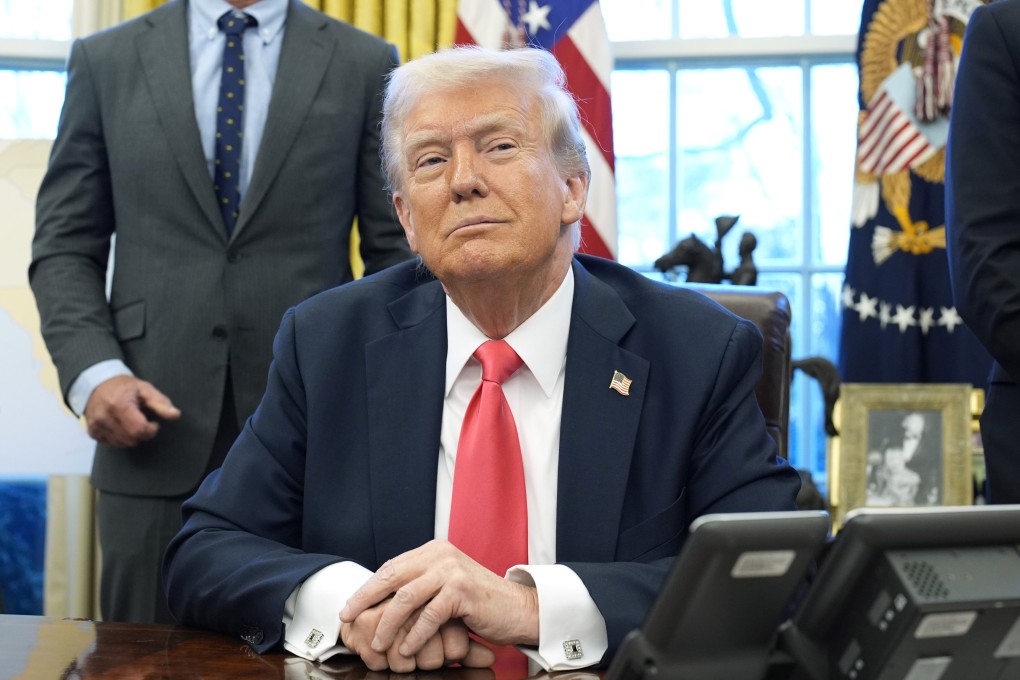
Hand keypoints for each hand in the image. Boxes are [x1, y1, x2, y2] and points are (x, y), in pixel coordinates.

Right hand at [83, 375, 180, 447]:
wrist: (96, 383)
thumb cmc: (123, 386)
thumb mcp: (144, 389)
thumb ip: (160, 402)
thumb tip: (175, 415)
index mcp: (119, 405)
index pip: (139, 430)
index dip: (151, 430)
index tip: (154, 423)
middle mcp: (104, 417)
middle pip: (132, 440)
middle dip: (142, 433)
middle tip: (141, 420)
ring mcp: (96, 426)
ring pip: (123, 444)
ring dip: (131, 436)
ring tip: (130, 420)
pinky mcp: (92, 432)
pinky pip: (112, 444)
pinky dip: (120, 438)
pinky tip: (121, 426)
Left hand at [340, 540, 538, 658]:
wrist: (518, 609)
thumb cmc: (479, 604)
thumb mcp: (445, 586)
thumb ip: (420, 585)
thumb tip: (381, 600)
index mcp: (434, 550)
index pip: (391, 567)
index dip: (368, 588)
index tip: (350, 606)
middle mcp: (441, 554)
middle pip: (392, 577)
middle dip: (365, 600)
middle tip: (348, 619)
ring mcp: (451, 571)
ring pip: (406, 598)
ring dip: (387, 624)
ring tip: (377, 644)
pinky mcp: (462, 591)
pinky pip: (428, 616)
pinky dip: (414, 636)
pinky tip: (406, 650)